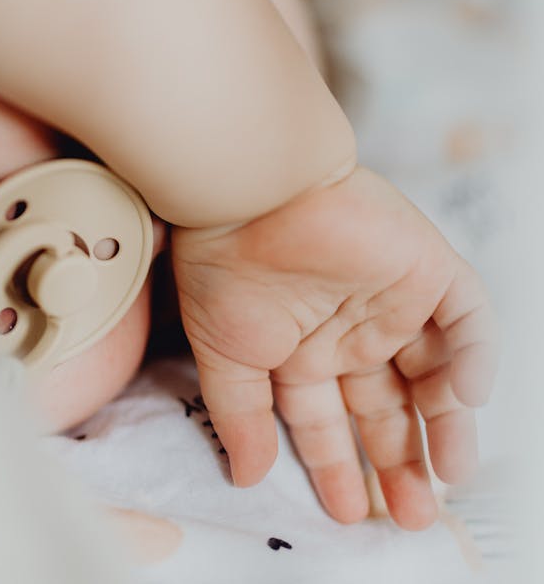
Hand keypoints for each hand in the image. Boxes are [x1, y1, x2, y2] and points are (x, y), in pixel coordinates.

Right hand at [172, 166, 498, 529]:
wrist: (251, 191)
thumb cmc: (226, 262)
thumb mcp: (227, 354)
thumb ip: (242, 417)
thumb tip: (247, 478)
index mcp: (303, 347)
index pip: (330, 418)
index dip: (339, 465)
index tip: (350, 512)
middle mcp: (351, 328)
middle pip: (387, 405)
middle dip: (399, 460)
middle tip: (412, 513)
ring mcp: (392, 298)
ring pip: (435, 371)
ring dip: (447, 423)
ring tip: (447, 474)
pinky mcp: (424, 266)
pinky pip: (467, 315)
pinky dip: (476, 354)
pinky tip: (467, 397)